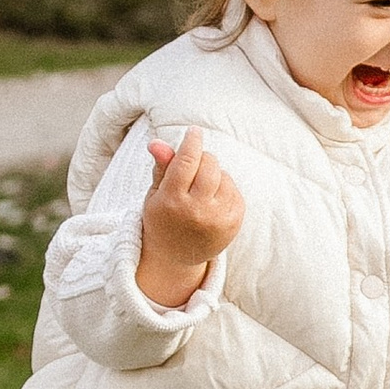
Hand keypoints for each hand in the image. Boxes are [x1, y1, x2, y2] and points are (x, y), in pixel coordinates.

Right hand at [138, 127, 243, 305]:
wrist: (177, 257)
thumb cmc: (164, 218)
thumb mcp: (156, 194)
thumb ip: (161, 167)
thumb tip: (157, 142)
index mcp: (172, 201)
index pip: (186, 162)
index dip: (192, 142)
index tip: (194, 131)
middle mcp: (197, 211)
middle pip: (209, 164)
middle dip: (203, 159)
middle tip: (193, 167)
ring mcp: (218, 218)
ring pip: (223, 175)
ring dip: (213, 175)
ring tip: (200, 190)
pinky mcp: (234, 222)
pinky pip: (234, 189)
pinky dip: (224, 188)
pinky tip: (212, 201)